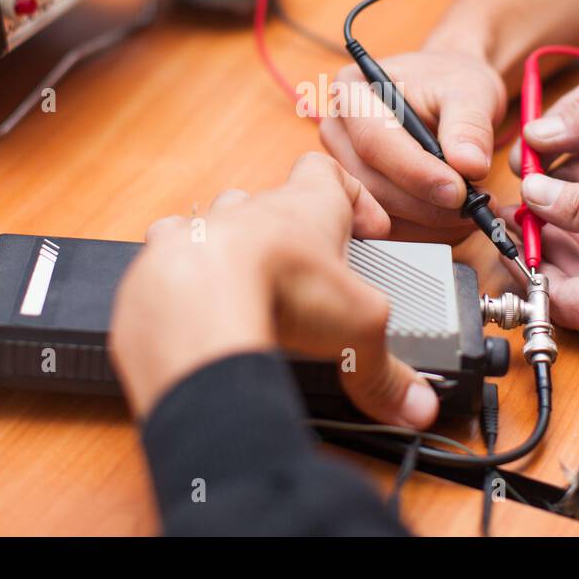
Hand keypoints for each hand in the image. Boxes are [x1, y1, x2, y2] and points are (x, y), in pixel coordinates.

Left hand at [109, 153, 438, 428]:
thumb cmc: (281, 286)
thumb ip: (388, 372)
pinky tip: (198, 309)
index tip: (368, 228)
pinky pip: (170, 259)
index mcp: (305, 206)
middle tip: (312, 277)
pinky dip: (184, 279)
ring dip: (232, 249)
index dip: (350, 195)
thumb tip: (417, 407)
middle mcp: (250, 209)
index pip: (328, 172)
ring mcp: (201, 232)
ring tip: (250, 288)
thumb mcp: (359, 330)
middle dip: (291, 235)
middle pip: (272, 203)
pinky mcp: (160, 266)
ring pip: (216, 223)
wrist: (198, 298)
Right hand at [319, 51, 505, 240]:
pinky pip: (387, 223)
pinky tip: (456, 221)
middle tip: (473, 207)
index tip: (457, 190)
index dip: (414, 171)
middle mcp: (338, 130)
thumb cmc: (450, 83)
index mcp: (353, 91)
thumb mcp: (469, 90)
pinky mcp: (359, 193)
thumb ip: (470, 125)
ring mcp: (344, 165)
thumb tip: (469, 165)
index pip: (373, 139)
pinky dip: (425, 231)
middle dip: (424, 204)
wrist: (446, 92)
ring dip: (428, 222)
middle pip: (370, 181)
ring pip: (378, 209)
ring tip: (473, 213)